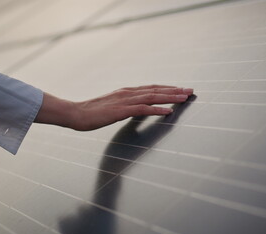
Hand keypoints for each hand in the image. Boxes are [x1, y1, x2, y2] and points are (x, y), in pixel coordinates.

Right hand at [34, 85, 193, 130]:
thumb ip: (127, 106)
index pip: (152, 88)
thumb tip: (139, 109)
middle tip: (190, 90)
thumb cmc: (92, 112)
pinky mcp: (121, 110)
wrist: (75, 114)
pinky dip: (157, 109)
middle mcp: (128, 93)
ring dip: (170, 97)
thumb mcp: (113, 107)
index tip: (180, 89)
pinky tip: (169, 111)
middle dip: (175, 90)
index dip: (168, 88)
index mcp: (127, 92)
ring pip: (153, 96)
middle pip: (156, 89)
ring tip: (185, 98)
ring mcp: (125, 100)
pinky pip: (143, 109)